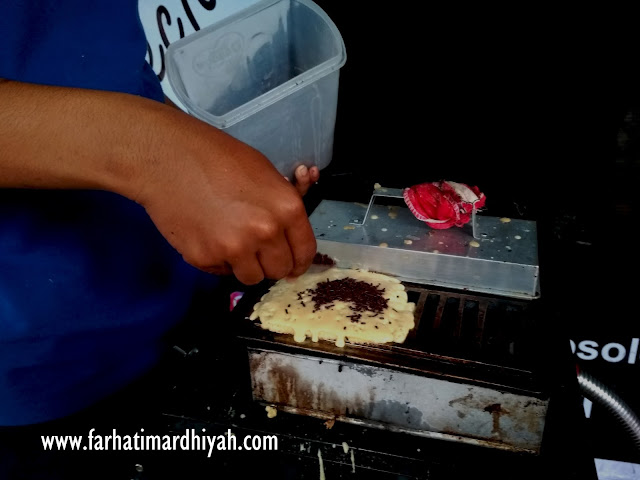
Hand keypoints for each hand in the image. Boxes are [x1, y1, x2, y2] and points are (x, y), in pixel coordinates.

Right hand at [0, 83, 316, 285]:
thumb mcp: (264, 169)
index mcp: (286, 209)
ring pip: (252, 277)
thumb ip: (287, 193)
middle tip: (258, 248)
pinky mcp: (205, 259)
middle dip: (271, 262)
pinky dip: (218, 260)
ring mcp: (234, 250)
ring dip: (246, 265)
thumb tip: (310, 182)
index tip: (292, 262)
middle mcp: (265, 233)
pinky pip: (222, 272)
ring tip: (231, 240)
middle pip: (279, 270)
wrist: (167, 159)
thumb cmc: (218, 156)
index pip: (305, 251)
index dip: (299, 260)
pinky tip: (208, 234)